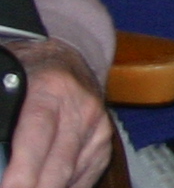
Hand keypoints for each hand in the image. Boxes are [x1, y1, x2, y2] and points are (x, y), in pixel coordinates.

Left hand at [0, 37, 110, 187]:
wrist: (66, 59)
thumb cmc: (27, 75)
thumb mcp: (6, 87)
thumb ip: (2, 118)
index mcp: (51, 89)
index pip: (37, 135)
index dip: (23, 171)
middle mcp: (82, 108)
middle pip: (58, 165)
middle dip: (34, 187)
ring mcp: (98, 127)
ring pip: (71, 175)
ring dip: (48, 187)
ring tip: (27, 186)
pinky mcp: (103, 143)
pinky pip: (82, 178)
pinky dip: (63, 185)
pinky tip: (46, 184)